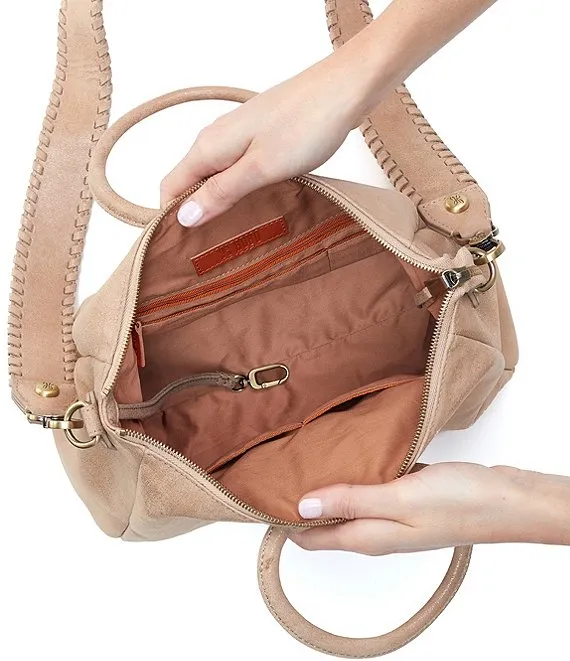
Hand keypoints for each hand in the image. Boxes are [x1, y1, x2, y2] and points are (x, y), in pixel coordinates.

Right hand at [160, 52, 371, 226]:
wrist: (344, 88)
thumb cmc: (305, 126)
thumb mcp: (260, 169)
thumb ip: (221, 192)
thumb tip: (184, 216)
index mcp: (208, 146)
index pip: (170, 187)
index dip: (171, 217)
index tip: (185, 247)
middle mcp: (216, 138)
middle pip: (189, 181)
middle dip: (195, 213)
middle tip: (213, 247)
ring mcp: (237, 134)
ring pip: (213, 174)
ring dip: (218, 201)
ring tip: (234, 231)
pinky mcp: (258, 135)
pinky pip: (234, 166)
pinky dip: (237, 187)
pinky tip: (254, 203)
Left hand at [290, 463, 569, 554]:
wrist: (504, 498)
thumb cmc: (457, 501)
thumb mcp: (398, 499)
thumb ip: (350, 502)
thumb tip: (301, 507)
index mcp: (367, 535)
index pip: (310, 537)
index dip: (283, 520)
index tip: (260, 495)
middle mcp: (374, 528)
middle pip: (324, 520)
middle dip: (299, 501)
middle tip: (277, 468)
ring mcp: (390, 512)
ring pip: (345, 501)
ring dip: (325, 485)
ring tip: (302, 456)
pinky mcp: (404, 495)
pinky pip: (367, 487)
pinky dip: (351, 475)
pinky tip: (344, 453)